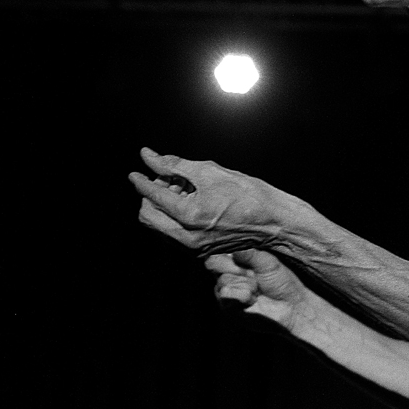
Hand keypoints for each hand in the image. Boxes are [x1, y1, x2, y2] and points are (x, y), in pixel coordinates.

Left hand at [129, 147, 286, 255]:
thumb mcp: (212, 172)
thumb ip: (176, 165)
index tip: (135, 172)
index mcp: (189, 216)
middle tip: (170, 179)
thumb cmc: (250, 194)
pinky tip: (192, 203)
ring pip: (158, 226)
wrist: (274, 222)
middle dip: (152, 195)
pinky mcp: (198, 251)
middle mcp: (186, 237)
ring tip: (185, 190)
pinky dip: (174, 217)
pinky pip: (172, 234)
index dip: (141, 181)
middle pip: (147, 216)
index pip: (152, 196)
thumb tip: (150, 156)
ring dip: (162, 206)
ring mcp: (192, 248)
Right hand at [205, 249, 308, 331]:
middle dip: (237, 269)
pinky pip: (226, 296)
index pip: (217, 253)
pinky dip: (242, 296)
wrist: (290, 305)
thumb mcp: (268, 262)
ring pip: (222, 281)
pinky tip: (253, 299)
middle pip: (214, 266)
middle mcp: (227, 275)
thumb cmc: (281, 280)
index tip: (239, 257)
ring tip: (257, 289)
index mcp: (236, 260)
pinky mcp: (228, 307)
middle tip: (254, 275)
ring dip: (243, 284)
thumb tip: (234, 250)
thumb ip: (250, 254)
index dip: (225, 254)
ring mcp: (226, 291)